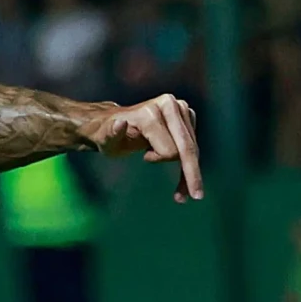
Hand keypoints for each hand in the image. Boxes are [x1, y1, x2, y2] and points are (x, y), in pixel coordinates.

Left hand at [85, 93, 202, 202]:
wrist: (115, 122)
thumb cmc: (107, 134)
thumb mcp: (103, 139)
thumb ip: (110, 133)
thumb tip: (120, 124)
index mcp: (152, 112)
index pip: (170, 149)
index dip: (159, 159)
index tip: (145, 157)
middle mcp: (170, 105)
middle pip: (188, 148)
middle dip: (192, 174)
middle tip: (196, 196)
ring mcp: (181, 108)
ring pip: (193, 149)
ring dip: (190, 173)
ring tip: (181, 194)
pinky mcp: (187, 114)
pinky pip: (194, 144)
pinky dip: (190, 164)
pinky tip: (184, 184)